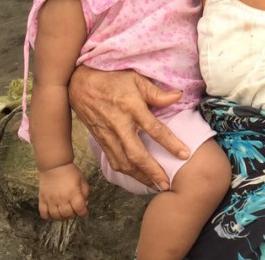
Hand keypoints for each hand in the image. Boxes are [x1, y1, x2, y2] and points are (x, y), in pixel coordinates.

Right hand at [38, 163, 89, 220]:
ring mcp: (51, 200)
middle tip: (74, 211)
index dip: (84, 214)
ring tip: (64, 213)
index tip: (84, 214)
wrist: (54, 166)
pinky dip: (48, 217)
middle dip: (73, 215)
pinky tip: (53, 214)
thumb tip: (85, 204)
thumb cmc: (71, 172)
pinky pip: (44, 214)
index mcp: (74, 193)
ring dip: (62, 217)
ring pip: (56, 216)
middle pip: (68, 215)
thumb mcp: (82, 180)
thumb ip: (85, 192)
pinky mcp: (42, 200)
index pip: (80, 209)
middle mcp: (62, 199)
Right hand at [68, 67, 186, 190]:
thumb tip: (178, 96)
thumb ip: (157, 92)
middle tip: (166, 184)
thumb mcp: (136, 79)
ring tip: (155, 185)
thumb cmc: (111, 79)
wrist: (79, 85)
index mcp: (131, 107)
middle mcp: (119, 125)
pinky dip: (126, 172)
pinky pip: (113, 161)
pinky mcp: (101, 141)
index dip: (170, 143)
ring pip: (124, 162)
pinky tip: (137, 177)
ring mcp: (108, 135)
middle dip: (152, 171)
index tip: (184, 155)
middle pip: (137, 154)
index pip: (154, 129)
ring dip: (140, 176)